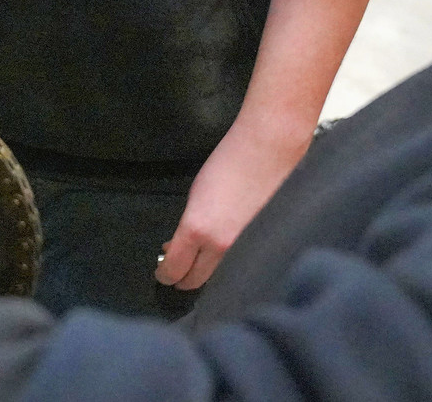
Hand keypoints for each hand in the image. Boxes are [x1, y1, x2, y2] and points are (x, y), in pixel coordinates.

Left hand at [156, 123, 307, 291]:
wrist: (268, 150)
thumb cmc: (230, 162)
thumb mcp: (196, 195)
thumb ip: (188, 227)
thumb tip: (179, 246)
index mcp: (198, 229)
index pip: (175, 268)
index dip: (165, 274)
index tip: (162, 272)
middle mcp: (221, 246)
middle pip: (196, 281)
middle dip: (182, 279)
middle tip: (177, 272)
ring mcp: (245, 249)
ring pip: (219, 278)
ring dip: (206, 274)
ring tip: (200, 263)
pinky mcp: (264, 247)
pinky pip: (241, 266)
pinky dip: (230, 266)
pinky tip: (225, 254)